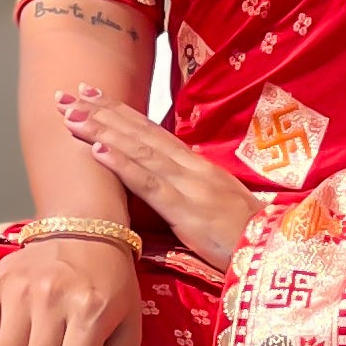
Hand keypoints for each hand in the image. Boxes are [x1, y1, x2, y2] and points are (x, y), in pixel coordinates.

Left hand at [58, 91, 260, 266]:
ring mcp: (189, 186)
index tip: (91, 94)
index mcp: (197, 167)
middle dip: (101, 112)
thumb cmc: (247, 236)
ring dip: (103, 130)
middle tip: (67, 93)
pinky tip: (98, 150)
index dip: (120, 112)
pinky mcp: (188, 211)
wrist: (278, 251)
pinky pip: (150, 185)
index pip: (152, 132)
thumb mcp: (214, 206)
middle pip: (140, 133)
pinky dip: (122, 165)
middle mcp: (191, 167)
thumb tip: (159, 187)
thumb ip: (187, 192)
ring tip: (72, 115)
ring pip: (139, 151)